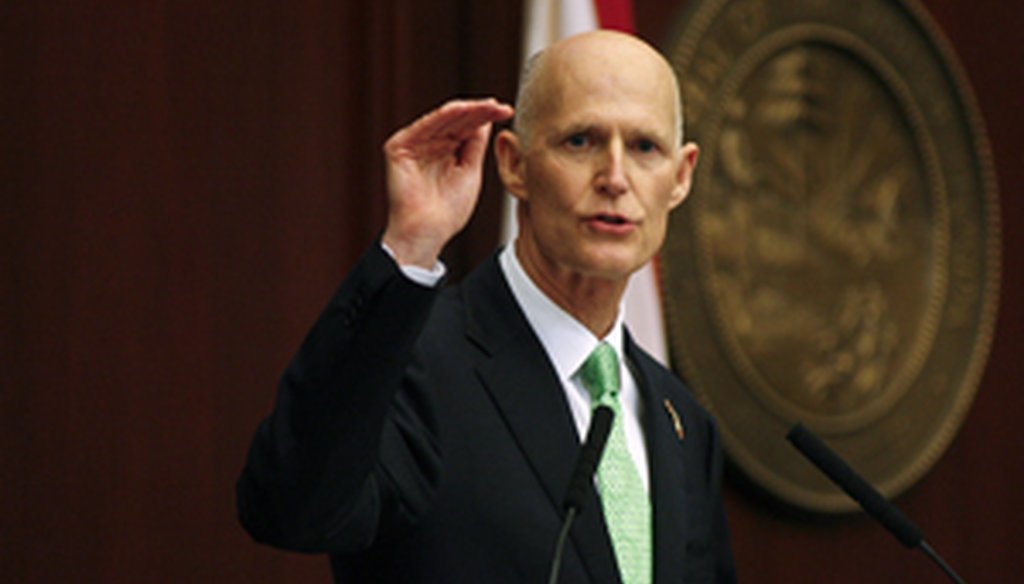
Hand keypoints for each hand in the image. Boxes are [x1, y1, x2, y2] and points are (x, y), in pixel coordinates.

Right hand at [382, 98, 513, 267]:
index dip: (486, 118)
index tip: (508, 111)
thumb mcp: (470, 172)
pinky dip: (443, 115)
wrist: (428, 232)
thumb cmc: (448, 212)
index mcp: (445, 152)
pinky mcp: (399, 147)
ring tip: (489, 106)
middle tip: (501, 107)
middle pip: (456, 120)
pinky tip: (464, 109)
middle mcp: (428, 145)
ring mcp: (413, 144)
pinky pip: (424, 125)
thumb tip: (487, 120)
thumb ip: (475, 145)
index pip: (467, 127)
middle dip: (480, 111)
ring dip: (467, 109)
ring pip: (442, 119)